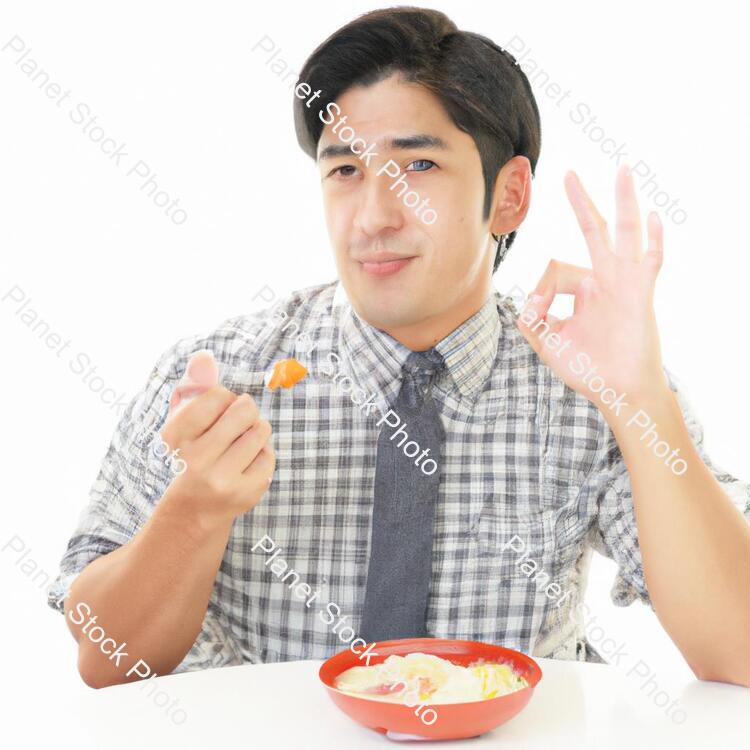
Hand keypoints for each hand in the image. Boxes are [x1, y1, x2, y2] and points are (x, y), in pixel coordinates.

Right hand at [160, 353, 275, 526]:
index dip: (224, 399)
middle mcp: (197, 459)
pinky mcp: (246, 493)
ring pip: (261, 430)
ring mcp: (223, 479)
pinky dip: (261, 454)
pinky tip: (245, 465)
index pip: (218, 395)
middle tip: (235, 424)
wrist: (192, 512)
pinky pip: (269, 455)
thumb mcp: (183, 421)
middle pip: (245, 409)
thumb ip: (193, 385)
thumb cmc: (190, 455)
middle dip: (245, 411)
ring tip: (240, 443)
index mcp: (177, 437)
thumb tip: (205, 356)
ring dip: (255, 431)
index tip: (217, 412)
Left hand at [516, 165, 668, 410]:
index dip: (541, 289)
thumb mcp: (547, 343)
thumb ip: (531, 320)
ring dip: (623, 201)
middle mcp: (605, 278)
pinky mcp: (641, 295)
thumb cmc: (587, 368)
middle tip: (568, 174)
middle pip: (593, 230)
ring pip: (624, 233)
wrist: (616, 391)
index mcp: (583, 288)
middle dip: (581, 202)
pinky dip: (653, 240)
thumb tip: (529, 298)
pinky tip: (653, 216)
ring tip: (622, 170)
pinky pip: (650, 261)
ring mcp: (625, 283)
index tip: (538, 310)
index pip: (555, 269)